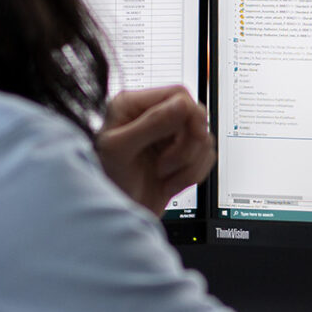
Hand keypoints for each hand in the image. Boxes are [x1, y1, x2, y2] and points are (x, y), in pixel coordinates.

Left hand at [95, 86, 213, 213]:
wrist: (114, 216)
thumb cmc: (105, 182)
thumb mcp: (121, 149)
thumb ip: (151, 123)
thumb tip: (183, 104)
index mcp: (134, 106)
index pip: (179, 95)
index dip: (191, 115)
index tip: (192, 135)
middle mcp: (153, 119)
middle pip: (196, 117)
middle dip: (188, 146)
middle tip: (166, 164)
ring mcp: (168, 139)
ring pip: (204, 139)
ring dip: (189, 164)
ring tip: (163, 175)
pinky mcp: (180, 159)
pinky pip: (206, 158)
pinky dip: (193, 175)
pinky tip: (171, 184)